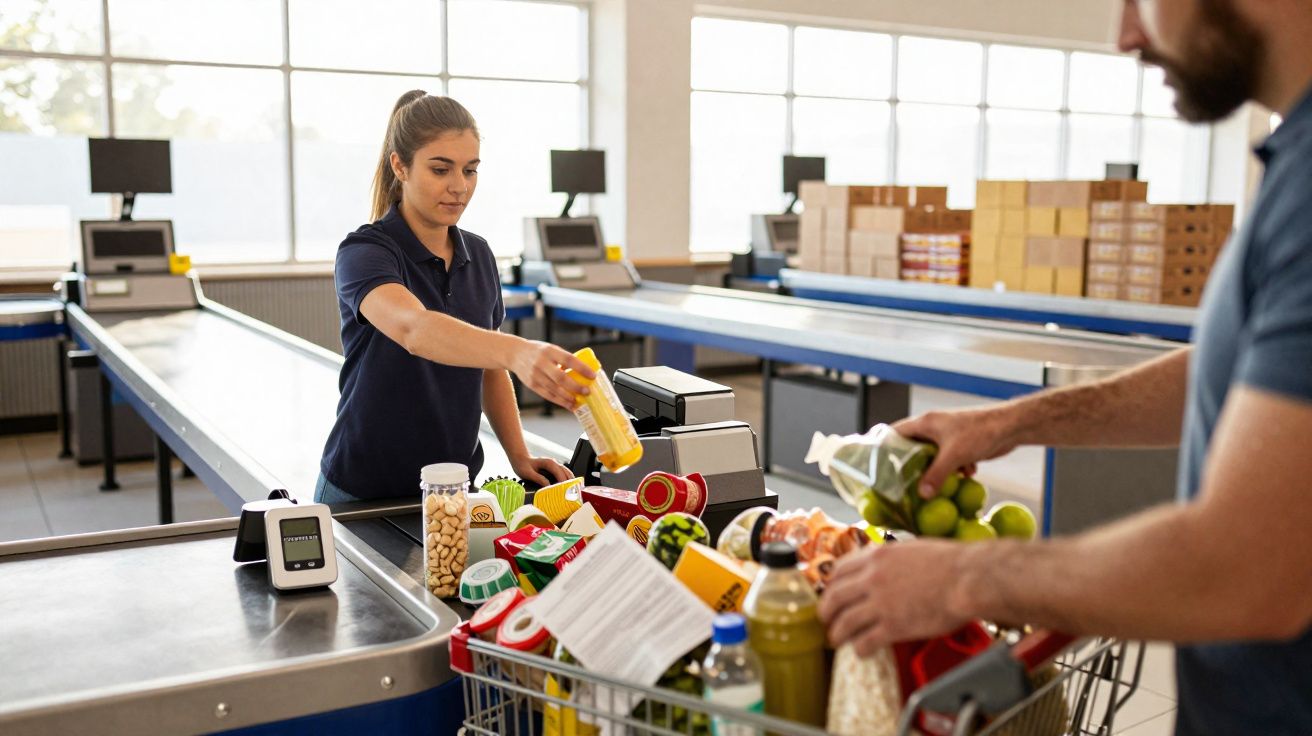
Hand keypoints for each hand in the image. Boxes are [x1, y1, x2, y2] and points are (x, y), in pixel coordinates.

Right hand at [507, 339, 593, 410]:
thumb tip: (585, 371)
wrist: (515, 354)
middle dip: (576, 387)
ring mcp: (535, 375)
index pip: (568, 360)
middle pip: (561, 378)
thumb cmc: (539, 352)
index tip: (593, 376)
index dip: (582, 368)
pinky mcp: (531, 384)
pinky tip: (568, 404)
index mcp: (550, 351)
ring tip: (579, 402)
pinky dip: (559, 401)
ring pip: (554, 389)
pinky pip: (547, 395)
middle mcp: (541, 363)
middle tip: (587, 392)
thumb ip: (565, 359)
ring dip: (568, 398)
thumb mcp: (551, 349)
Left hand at [512, 454, 572, 486]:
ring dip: (571, 481)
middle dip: (571, 483)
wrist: (520, 459)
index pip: (560, 473)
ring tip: (573, 492)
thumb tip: (548, 485)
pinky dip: (568, 480)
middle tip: (572, 493)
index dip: (564, 482)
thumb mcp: (528, 473)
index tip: (566, 491)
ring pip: (567, 473)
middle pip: (567, 473)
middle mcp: (554, 463)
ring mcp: (555, 466)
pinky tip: (568, 487)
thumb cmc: (523, 465)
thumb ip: (538, 478)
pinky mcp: (554, 469)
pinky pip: (564, 474)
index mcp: (549, 463)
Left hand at [819, 540, 969, 655]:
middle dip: (826, 611)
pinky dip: (859, 649)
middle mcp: (872, 579)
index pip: (839, 570)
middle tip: (826, 619)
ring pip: (844, 622)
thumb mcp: (911, 548)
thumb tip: (883, 563)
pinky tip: (862, 652)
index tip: (831, 592)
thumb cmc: (950, 563)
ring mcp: (881, 603)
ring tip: (837, 640)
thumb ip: (890, 557)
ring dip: (837, 633)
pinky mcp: (893, 626)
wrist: (968, 579)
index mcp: (876, 557)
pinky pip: (866, 641)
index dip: (831, 584)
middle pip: (834, 597)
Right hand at [893, 406, 1019, 498]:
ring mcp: (948, 436)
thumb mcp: (954, 456)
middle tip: (905, 483)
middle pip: (913, 448)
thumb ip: (936, 475)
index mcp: (925, 423)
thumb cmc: (980, 432)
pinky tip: (966, 474)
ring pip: (932, 456)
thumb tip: (922, 495)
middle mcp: (933, 428)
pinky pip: (950, 459)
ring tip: (935, 484)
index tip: (878, 465)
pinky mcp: (961, 445)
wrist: (1010, 426)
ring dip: (936, 470)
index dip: (885, 447)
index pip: (895, 433)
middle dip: (911, 465)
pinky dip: (955, 469)